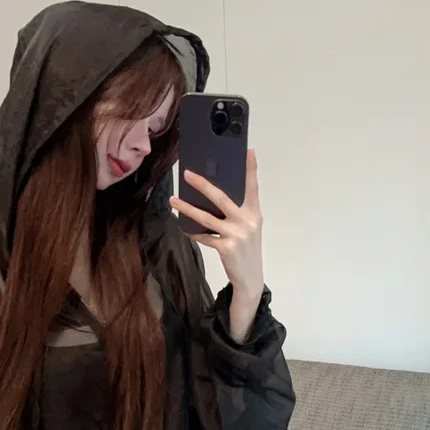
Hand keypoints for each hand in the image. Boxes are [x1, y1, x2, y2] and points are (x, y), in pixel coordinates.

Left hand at [170, 149, 263, 302]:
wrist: (251, 278)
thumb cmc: (247, 248)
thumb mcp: (249, 227)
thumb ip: (237, 211)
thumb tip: (212, 194)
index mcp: (255, 213)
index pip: (253, 187)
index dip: (250, 169)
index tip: (248, 151)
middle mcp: (247, 221)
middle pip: (221, 198)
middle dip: (203, 184)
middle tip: (187, 173)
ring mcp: (237, 235)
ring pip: (207, 217)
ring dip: (187, 208)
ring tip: (174, 200)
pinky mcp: (226, 248)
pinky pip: (204, 236)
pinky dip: (193, 231)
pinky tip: (183, 225)